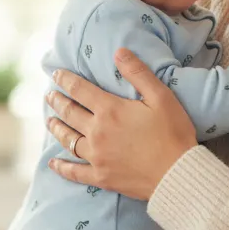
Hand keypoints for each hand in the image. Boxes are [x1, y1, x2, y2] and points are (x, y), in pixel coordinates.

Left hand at [46, 49, 197, 199]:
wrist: (179, 174)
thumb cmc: (173, 134)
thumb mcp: (161, 97)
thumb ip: (138, 73)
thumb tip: (119, 52)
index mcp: (110, 110)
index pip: (79, 90)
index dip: (65, 80)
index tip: (56, 74)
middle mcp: (97, 132)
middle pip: (69, 113)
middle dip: (57, 102)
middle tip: (49, 95)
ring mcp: (96, 156)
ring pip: (68, 139)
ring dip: (56, 128)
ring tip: (49, 121)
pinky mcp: (101, 177)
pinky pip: (74, 172)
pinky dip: (62, 168)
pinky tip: (53, 164)